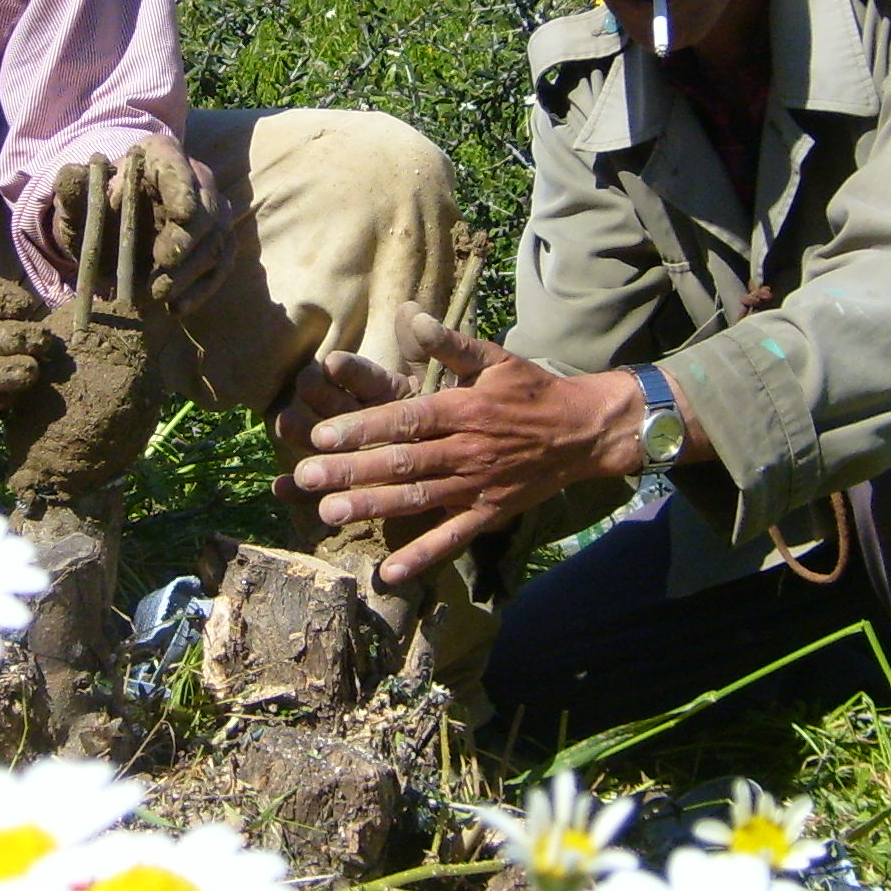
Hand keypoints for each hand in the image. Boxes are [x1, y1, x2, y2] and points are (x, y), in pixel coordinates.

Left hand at [49, 137, 233, 311]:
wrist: (110, 227)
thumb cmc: (96, 206)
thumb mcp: (78, 200)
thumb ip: (72, 189)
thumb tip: (69, 174)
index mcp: (160, 154)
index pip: (178, 165)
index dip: (183, 188)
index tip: (181, 216)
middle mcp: (195, 177)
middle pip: (206, 207)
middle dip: (186, 240)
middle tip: (163, 266)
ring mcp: (212, 211)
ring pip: (217, 239)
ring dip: (190, 272)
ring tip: (159, 295)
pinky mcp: (218, 242)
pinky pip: (221, 266)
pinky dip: (201, 290)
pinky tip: (176, 308)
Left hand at [287, 307, 657, 583]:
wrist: (584, 431)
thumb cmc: (532, 390)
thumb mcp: (496, 358)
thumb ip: (452, 343)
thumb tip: (416, 319)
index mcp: (462, 409)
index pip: (404, 420)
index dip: (361, 428)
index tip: (321, 436)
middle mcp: (466, 450)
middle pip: (401, 462)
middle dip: (351, 470)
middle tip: (306, 478)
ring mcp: (476, 486)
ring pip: (417, 499)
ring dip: (373, 507)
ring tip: (329, 514)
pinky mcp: (488, 513)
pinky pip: (451, 538)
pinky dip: (422, 556)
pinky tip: (390, 572)